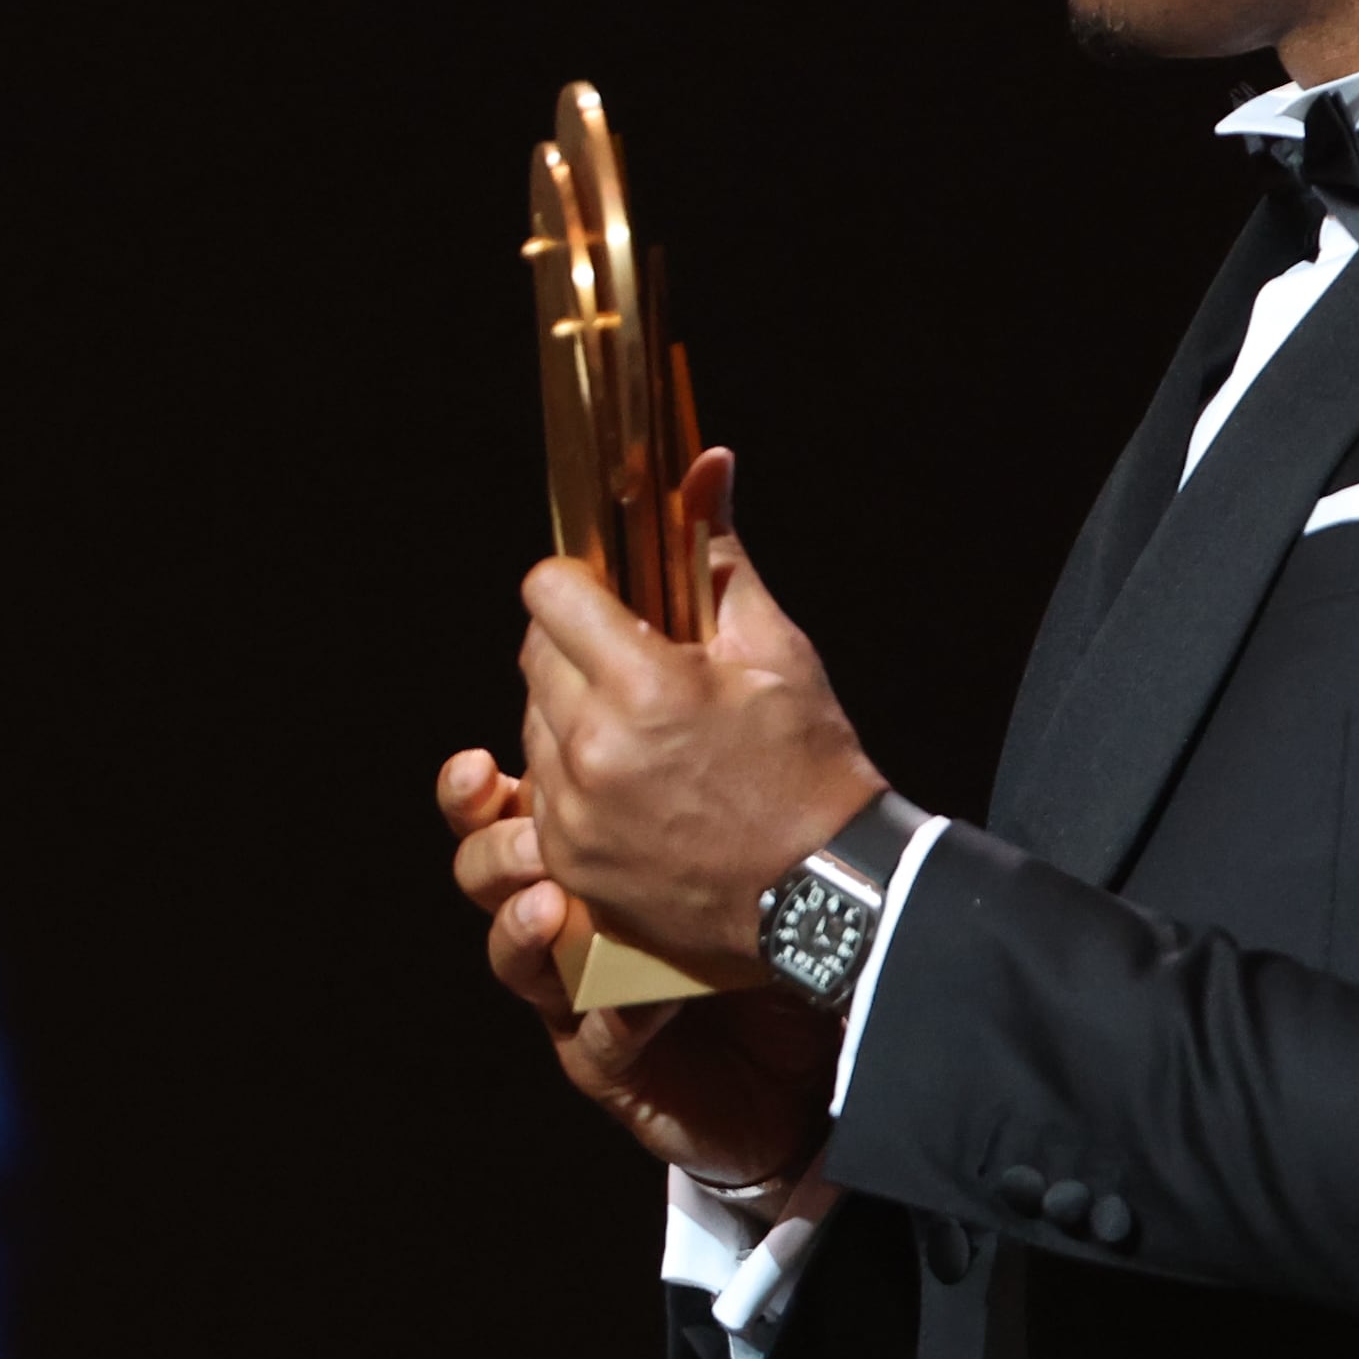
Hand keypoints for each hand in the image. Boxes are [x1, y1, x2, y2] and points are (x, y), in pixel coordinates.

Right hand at [439, 746, 844, 1183]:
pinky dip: (607, 1021)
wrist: (813, 1021)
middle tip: (527, 837)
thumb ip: (686, 757)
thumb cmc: (768, 912)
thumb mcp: (732, 825)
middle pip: (484, 878)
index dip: (473, 791)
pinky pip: (591, 1043)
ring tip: (552, 909)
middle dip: (491, 853)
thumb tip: (675, 673)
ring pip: (513, 960)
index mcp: (582, 849)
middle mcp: (566, 917)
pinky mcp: (610, 1063)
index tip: (476, 764)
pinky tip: (639, 1002)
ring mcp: (579, 992)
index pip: (501, 808)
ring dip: (522, 932)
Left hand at [517, 448, 884, 975]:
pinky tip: (633, 783)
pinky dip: (573, 778)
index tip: (603, 595)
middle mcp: (591, 749)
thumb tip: (703, 463)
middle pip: (534, 655)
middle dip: (575, 646)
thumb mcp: (776, 650)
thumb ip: (719, 553)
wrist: (827, 894)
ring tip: (642, 731)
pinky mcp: (569, 862)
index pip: (548, 593)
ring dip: (570, 713)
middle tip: (635, 662)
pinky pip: (541, 792)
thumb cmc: (811, 767)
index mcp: (643, 685)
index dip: (575, 584)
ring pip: (532, 723)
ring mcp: (573, 814)